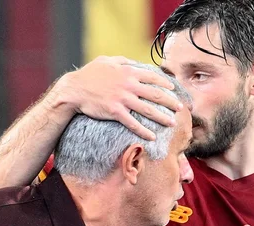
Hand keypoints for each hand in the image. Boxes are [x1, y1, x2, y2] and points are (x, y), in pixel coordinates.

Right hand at [48, 56, 183, 140]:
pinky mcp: (115, 112)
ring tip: (171, 123)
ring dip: (161, 117)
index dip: (165, 84)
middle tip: (179, 108)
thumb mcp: (106, 61)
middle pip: (155, 94)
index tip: (173, 89)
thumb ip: (122, 61)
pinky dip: (143, 130)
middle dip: (170, 101)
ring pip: (147, 109)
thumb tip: (134, 63)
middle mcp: (129, 85)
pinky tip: (151, 136)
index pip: (152, 78)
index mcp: (128, 72)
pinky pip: (133, 123)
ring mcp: (122, 99)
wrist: (73, 89)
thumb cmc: (88, 74)